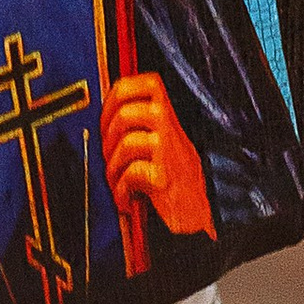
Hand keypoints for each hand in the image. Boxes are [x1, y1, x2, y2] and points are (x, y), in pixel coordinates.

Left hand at [100, 71, 212, 238]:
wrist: (197, 219)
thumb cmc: (177, 185)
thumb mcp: (164, 145)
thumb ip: (142, 126)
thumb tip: (105, 116)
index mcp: (168, 119)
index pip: (142, 84)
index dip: (115, 96)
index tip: (106, 118)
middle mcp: (171, 130)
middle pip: (125, 111)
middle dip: (107, 136)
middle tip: (107, 154)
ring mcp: (169, 153)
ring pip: (126, 142)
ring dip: (112, 167)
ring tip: (116, 182)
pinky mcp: (165, 179)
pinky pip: (131, 172)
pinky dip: (120, 190)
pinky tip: (126, 199)